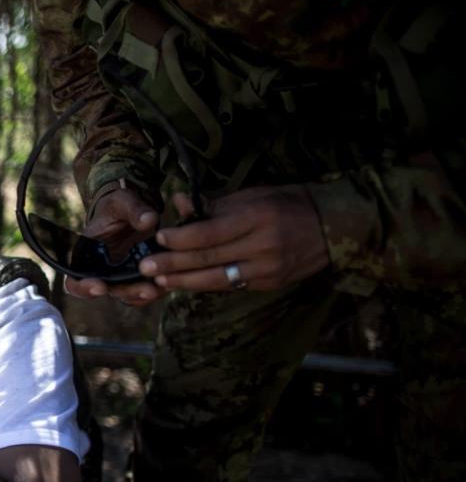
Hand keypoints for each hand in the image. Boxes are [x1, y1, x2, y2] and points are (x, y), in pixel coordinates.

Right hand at [65, 188, 164, 306]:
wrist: (132, 210)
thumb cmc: (118, 206)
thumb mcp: (123, 201)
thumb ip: (134, 209)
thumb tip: (149, 220)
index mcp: (87, 255)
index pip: (74, 282)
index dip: (83, 288)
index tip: (100, 286)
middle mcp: (102, 271)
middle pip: (108, 291)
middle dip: (128, 292)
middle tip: (147, 290)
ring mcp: (120, 276)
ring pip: (129, 294)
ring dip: (143, 295)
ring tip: (159, 288)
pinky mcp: (138, 276)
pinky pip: (144, 290)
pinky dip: (155, 290)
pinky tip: (169, 282)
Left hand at [138, 186, 328, 291]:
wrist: (335, 226)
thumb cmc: (288, 203)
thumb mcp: (253, 196)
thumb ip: (214, 206)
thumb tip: (177, 204)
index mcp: (256, 218)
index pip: (208, 234)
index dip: (180, 238)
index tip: (158, 238)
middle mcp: (262, 246)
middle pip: (208, 259)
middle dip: (173, 265)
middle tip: (147, 268)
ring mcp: (268, 269)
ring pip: (217, 280)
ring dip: (185, 282)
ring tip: (160, 282)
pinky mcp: (271, 284)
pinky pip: (232, 286)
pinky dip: (208, 285)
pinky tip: (187, 284)